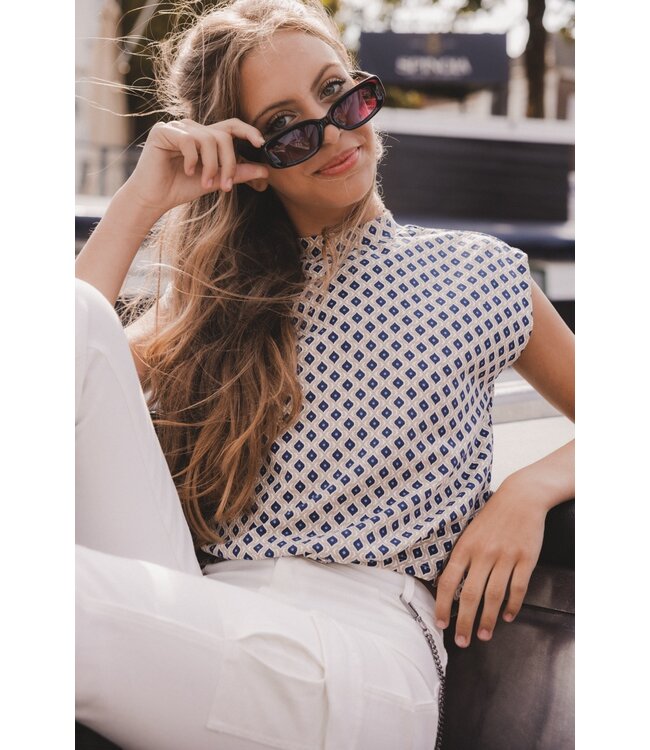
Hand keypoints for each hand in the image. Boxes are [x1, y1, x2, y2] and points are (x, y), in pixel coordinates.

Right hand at [122, 118, 269, 216]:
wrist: (154, 198)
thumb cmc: (181, 188)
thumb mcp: (215, 180)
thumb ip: (238, 173)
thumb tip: (265, 170)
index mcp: (204, 136)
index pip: (230, 126)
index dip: (248, 131)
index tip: (261, 144)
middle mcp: (192, 128)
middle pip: (223, 136)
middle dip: (229, 162)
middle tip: (226, 186)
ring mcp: (177, 127)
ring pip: (208, 139)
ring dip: (211, 166)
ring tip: (205, 183)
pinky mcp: (163, 131)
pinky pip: (189, 140)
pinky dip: (193, 160)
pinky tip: (188, 172)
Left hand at [434, 477, 546, 647]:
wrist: (521, 498)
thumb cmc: (491, 517)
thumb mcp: (469, 532)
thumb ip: (460, 556)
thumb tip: (445, 585)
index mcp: (465, 547)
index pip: (448, 582)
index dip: (443, 606)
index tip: (441, 623)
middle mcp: (484, 553)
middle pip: (470, 595)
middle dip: (464, 622)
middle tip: (462, 641)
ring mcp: (506, 557)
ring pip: (494, 596)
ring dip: (488, 620)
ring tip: (484, 636)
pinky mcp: (526, 559)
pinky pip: (518, 589)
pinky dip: (512, 606)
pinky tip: (506, 617)